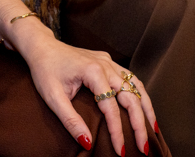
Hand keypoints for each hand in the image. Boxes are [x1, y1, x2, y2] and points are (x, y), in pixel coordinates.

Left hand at [20, 32, 156, 154]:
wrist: (41, 47)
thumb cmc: (44, 70)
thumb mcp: (52, 98)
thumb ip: (70, 120)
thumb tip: (87, 143)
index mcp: (93, 72)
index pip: (111, 108)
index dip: (117, 131)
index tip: (121, 151)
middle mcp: (106, 64)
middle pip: (131, 97)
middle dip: (139, 124)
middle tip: (144, 147)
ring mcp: (109, 61)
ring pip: (136, 85)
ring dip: (146, 108)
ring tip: (152, 129)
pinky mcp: (108, 61)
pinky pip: (129, 78)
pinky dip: (139, 94)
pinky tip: (143, 107)